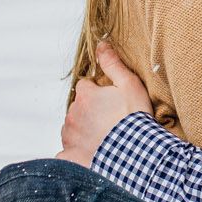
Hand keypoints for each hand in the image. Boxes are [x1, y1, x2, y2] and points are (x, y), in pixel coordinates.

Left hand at [57, 43, 154, 167]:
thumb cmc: (134, 120)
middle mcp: (73, 114)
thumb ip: (113, 64)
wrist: (136, 153)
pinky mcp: (70, 156)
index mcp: (85, 96)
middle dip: (91, 112)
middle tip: (111, 122)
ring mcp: (69, 136)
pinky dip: (73, 154)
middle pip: (78, 108)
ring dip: (83, 131)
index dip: (98, 92)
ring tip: (105, 140)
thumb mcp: (130, 85)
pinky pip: (65, 154)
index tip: (112, 102)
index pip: (85, 87)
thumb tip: (101, 44)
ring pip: (72, 129)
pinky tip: (88, 155)